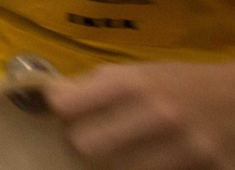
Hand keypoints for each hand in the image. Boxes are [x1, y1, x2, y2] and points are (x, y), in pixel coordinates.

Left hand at [46, 60, 234, 169]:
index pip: (65, 106)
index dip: (61, 112)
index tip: (67, 113)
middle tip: (94, 140)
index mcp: (132, 84)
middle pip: (85, 146)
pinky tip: (157, 161)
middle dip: (84, 144)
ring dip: (118, 165)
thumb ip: (95, 86)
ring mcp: (184, 149)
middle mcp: (157, 115)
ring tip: (129, 152)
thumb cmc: (181, 83)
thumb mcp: (139, 72)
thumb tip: (50, 97)